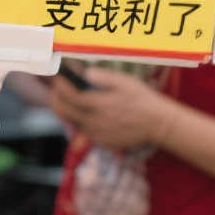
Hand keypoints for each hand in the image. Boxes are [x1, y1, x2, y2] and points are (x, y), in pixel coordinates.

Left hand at [49, 68, 173, 150]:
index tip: (57, 78)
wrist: (159, 125)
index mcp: (99, 105)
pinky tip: (83, 111)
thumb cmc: (143, 100)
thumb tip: (85, 73)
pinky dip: (78, 120)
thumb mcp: (126, 83)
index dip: (59, 86)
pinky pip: (83, 131)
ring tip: (67, 98)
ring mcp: (97, 134)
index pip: (69, 96)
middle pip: (64, 111)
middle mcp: (94, 122)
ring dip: (65, 109)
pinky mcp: (101, 142)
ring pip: (71, 121)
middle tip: (56, 88)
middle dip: (56, 98)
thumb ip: (103, 77)